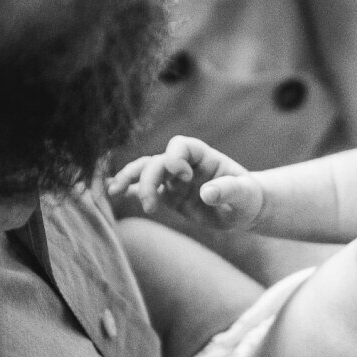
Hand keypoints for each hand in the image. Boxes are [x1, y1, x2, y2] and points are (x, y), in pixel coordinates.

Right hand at [106, 136, 263, 229]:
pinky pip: (144, 190)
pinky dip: (128, 190)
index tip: (182, 176)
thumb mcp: (244, 194)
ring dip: (129, 179)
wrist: (244, 210)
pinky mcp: (168, 197)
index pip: (180, 146)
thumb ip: (227, 191)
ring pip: (145, 172)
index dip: (174, 157)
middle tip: (150, 205)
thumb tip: (207, 193)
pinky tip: (109, 192)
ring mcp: (174, 180)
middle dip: (149, 180)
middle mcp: (184, 165)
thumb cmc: (247, 197)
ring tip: (114, 191)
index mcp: (203, 156)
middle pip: (157, 162)